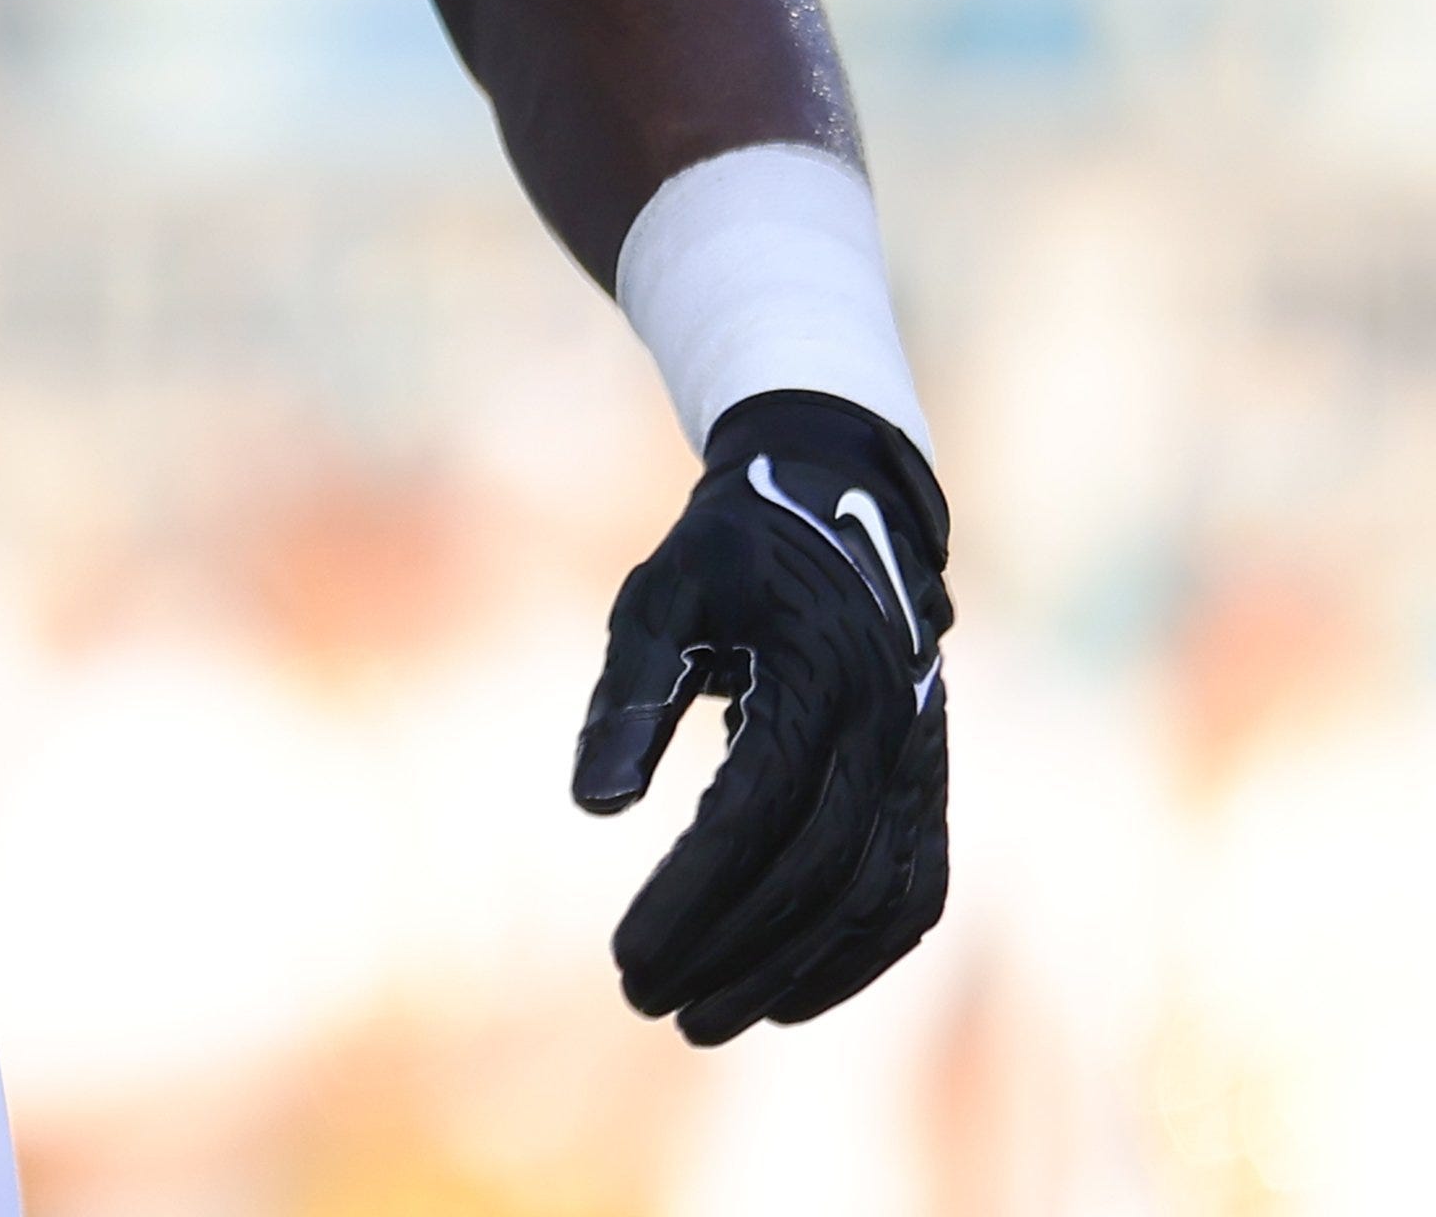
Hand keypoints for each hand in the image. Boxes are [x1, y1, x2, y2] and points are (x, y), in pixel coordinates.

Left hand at [571, 388, 950, 1040]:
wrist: (842, 502)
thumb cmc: (728, 552)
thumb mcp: (658, 597)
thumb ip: (628, 697)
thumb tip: (594, 808)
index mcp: (816, 676)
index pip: (752, 817)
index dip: (691, 897)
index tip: (624, 955)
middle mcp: (884, 728)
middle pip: (812, 873)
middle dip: (728, 949)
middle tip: (644, 999)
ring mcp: (919, 761)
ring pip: (871, 898)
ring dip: (790, 971)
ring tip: (703, 1019)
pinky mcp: (928, 785)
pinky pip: (911, 891)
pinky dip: (857, 957)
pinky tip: (785, 999)